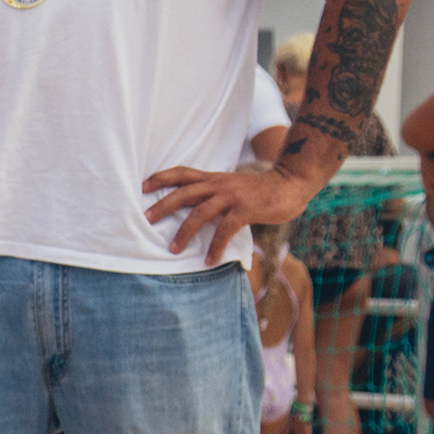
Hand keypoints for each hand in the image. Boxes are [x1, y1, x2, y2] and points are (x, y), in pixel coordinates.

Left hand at [140, 160, 313, 263]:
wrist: (290, 183)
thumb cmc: (260, 188)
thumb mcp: (232, 185)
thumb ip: (214, 193)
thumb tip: (194, 209)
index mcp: (213, 178)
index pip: (182, 173)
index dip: (161, 177)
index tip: (143, 186)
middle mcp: (219, 184)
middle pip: (184, 192)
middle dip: (163, 205)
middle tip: (146, 219)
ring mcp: (232, 196)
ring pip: (200, 213)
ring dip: (185, 232)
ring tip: (173, 249)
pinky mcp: (246, 210)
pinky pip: (225, 230)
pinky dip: (215, 247)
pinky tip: (209, 260)